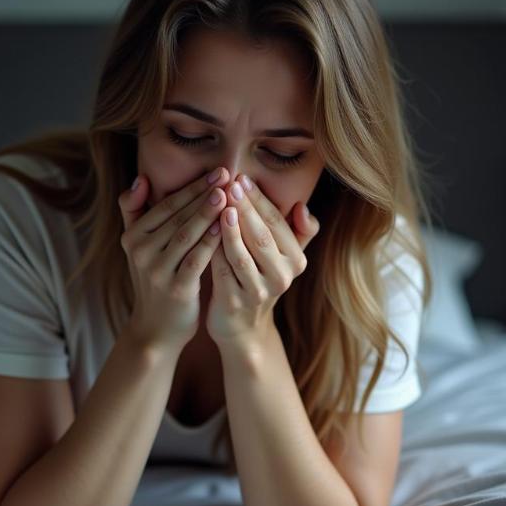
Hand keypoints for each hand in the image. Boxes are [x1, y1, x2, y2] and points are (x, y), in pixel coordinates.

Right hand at [118, 167, 230, 351]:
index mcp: (132, 237)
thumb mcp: (138, 247)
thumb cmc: (154, 280)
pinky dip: (211, 241)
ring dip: (208, 212)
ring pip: (186, 234)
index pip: (165, 205)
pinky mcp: (175, 288)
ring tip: (228, 194)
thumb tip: (140, 178)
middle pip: (177, 216)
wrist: (156, 328)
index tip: (215, 171)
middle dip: (203, 194)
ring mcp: (157, 270)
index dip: (191, 187)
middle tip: (226, 175)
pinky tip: (227, 227)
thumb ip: (135, 212)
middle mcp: (141, 251)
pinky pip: (197, 259)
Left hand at [205, 173, 320, 347]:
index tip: (242, 178)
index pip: (277, 223)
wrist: (243, 327)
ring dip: (229, 228)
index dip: (259, 200)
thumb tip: (302, 206)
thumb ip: (298, 232)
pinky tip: (203, 231)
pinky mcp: (233, 302)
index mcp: (296, 261)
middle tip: (228, 183)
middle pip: (261, 236)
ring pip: (241, 254)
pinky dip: (213, 249)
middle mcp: (281, 277)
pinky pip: (221, 270)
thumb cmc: (260, 279)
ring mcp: (257, 292)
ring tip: (219, 205)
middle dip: (244, 208)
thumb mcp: (284, 258)